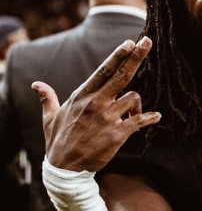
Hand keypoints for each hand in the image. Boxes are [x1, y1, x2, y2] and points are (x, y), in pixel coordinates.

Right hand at [32, 36, 160, 172]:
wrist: (66, 168)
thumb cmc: (58, 141)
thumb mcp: (50, 117)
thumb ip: (47, 98)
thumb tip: (36, 85)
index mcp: (82, 96)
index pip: (103, 70)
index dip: (118, 55)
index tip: (130, 43)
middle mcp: (96, 103)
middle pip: (121, 75)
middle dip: (136, 57)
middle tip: (148, 42)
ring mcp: (107, 118)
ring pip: (134, 98)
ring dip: (138, 104)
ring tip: (133, 114)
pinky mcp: (117, 134)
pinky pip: (139, 121)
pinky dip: (150, 118)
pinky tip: (156, 117)